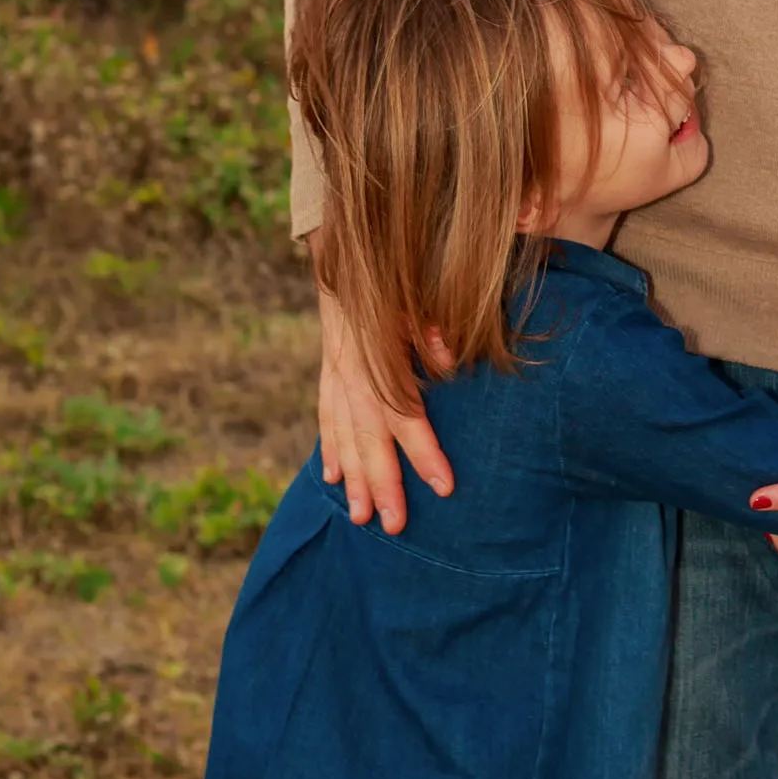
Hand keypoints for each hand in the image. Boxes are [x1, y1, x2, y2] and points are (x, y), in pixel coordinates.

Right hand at [316, 286, 453, 532]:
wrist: (345, 251)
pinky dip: (329, 448)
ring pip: (343, 436)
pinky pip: (326, 418)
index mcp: (378, 358)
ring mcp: (334, 375)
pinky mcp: (327, 372)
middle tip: (395, 526)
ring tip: (361, 518)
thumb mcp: (417, 294)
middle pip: (369, 439)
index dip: (423, 451)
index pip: (404, 415)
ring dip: (353, 479)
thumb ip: (433, 328)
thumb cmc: (393, 276)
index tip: (443, 486)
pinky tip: (332, 478)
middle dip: (383, 485)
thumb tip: (452, 360)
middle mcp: (351, 374)